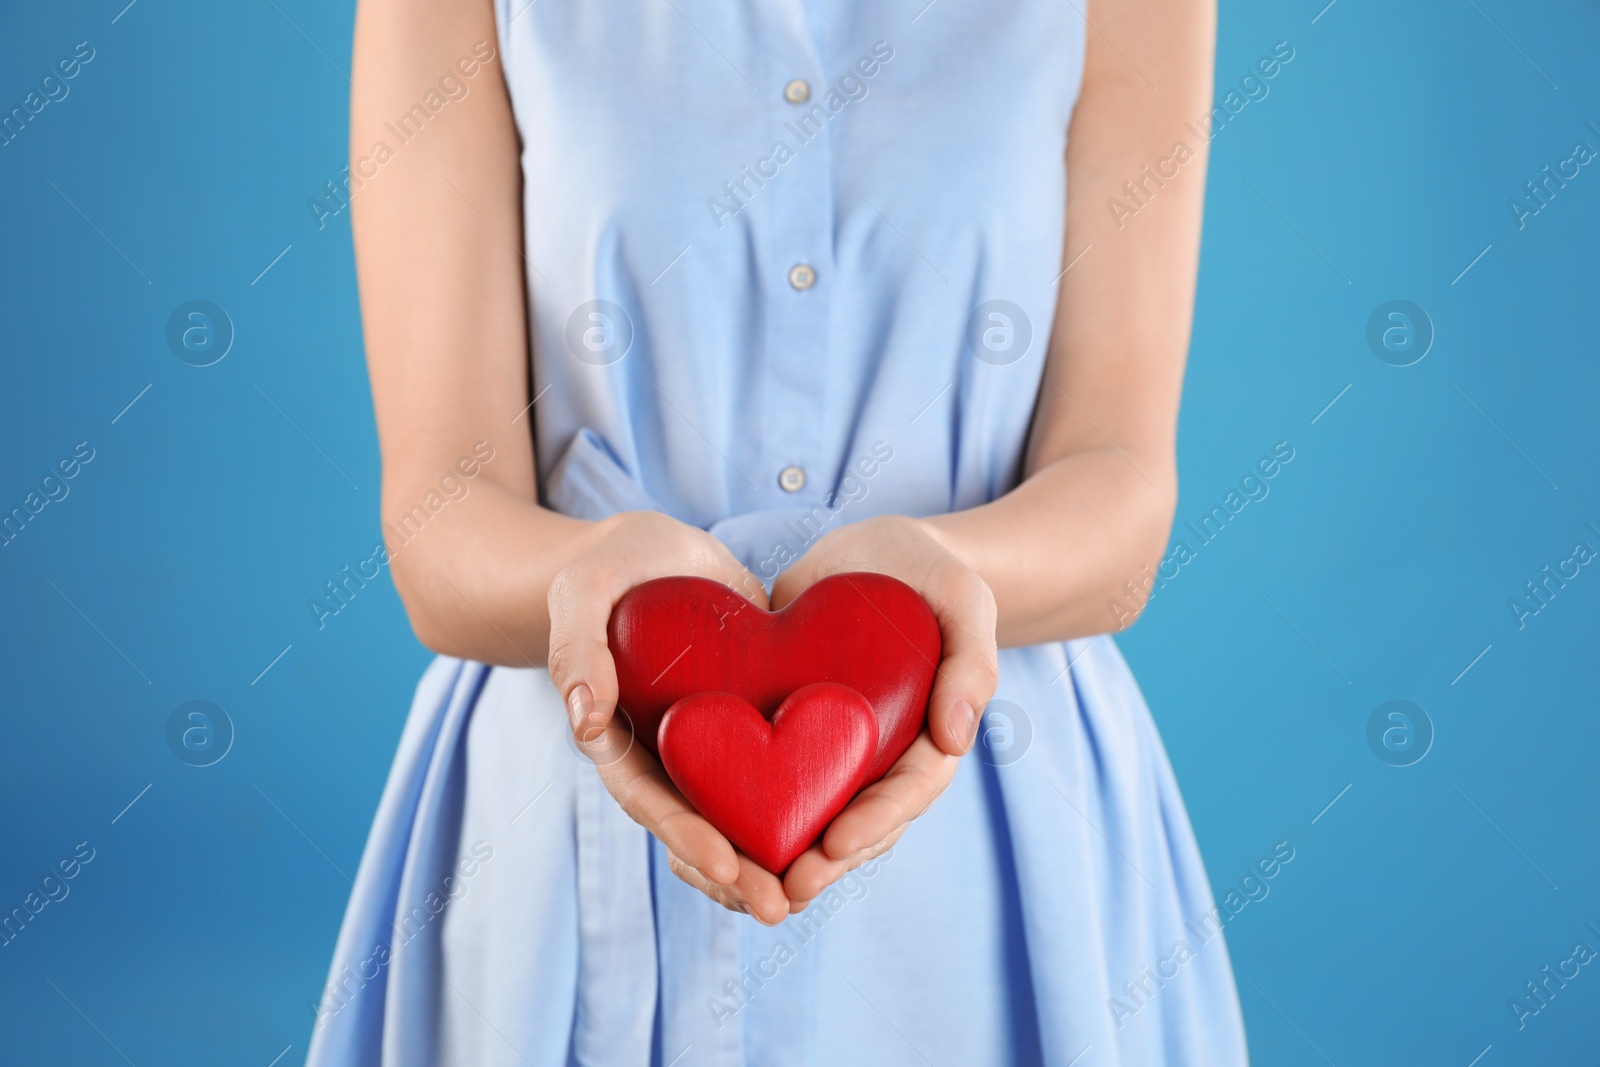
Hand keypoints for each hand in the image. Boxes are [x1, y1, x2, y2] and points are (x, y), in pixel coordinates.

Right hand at [547, 511, 791, 924]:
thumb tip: (586, 720)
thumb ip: (577, 651)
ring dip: (772, 855)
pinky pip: (773, 771)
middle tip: (782, 904)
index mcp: (621, 737)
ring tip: (816, 887)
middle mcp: (666, 752)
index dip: (686, 837)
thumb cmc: (602, 569)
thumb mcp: (584, 596)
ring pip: (738, 813)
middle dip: (737, 873)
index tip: (724, 866)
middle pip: (697, 826)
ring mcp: (709, 741)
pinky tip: (843, 827)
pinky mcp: (748, 719)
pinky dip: (799, 801)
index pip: (651, 801)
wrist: (649, 548)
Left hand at [769, 515, 999, 906]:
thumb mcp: (962, 600)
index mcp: (926, 741)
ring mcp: (830, 751)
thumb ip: (971, 662)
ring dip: (772, 857)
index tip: (836, 844)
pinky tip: (696, 840)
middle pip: (854, 825)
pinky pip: (764, 782)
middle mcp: (877, 759)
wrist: (874, 553)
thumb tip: (957, 738)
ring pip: (806, 818)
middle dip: (820, 863)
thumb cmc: (931, 574)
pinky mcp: (785, 733)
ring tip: (731, 882)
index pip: (905, 794)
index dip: (873, 824)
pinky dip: (736, 815)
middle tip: (780, 891)